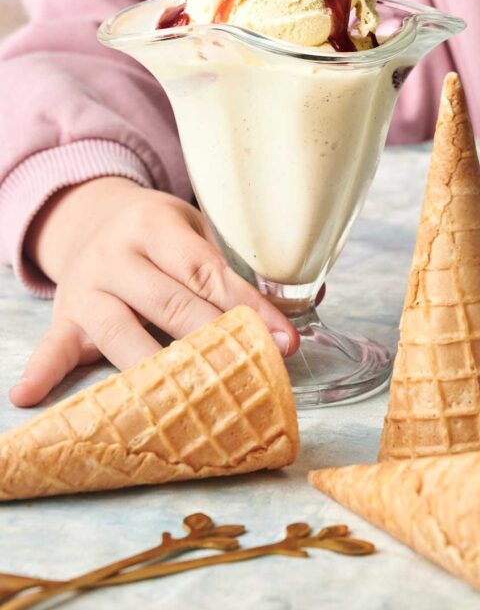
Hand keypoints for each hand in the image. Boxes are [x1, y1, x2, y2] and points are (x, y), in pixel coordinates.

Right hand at [10, 178, 298, 406]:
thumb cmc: (160, 235)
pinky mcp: (63, 316)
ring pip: (121, 332)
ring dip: (156, 368)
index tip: (284, 341)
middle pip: (170, 304)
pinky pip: (51, 345)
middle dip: (216, 342)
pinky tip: (27, 395)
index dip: (247, 308)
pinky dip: (42, 371)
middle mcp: (117, 254)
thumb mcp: (195, 232)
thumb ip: (237, 267)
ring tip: (186, 401)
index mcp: (155, 225)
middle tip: (254, 371)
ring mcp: (86, 287)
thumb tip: (312, 301)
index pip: (208, 272)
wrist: (93, 218)